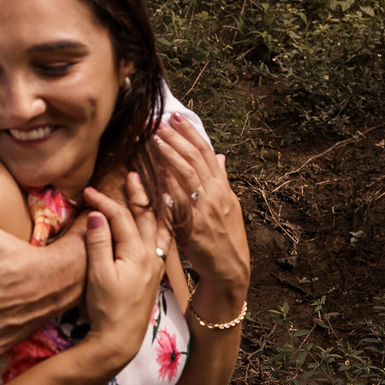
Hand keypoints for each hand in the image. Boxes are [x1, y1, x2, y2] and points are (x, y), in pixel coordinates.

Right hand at [81, 172, 170, 361]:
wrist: (121, 338)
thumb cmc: (106, 308)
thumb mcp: (98, 275)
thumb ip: (99, 242)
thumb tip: (97, 213)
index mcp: (137, 253)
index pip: (121, 217)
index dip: (104, 202)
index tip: (88, 192)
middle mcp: (151, 255)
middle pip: (147, 216)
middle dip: (138, 194)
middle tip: (133, 174)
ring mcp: (155, 263)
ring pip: (160, 226)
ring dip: (156, 206)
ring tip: (157, 189)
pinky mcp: (155, 272)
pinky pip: (163, 239)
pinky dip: (162, 223)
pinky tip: (162, 219)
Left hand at [155, 112, 250, 299]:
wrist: (229, 267)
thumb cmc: (225, 235)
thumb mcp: (228, 204)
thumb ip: (221, 179)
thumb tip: (219, 156)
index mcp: (222, 187)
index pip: (205, 152)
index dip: (190, 133)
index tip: (175, 117)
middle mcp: (216, 194)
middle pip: (194, 159)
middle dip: (176, 138)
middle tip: (159, 121)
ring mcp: (205, 210)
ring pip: (187, 176)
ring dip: (170, 155)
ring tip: (155, 139)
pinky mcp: (195, 227)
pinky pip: (181, 203)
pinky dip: (171, 187)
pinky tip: (159, 174)